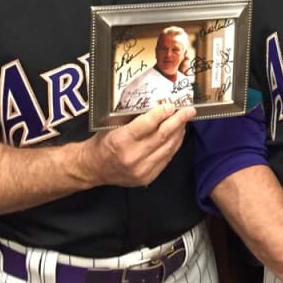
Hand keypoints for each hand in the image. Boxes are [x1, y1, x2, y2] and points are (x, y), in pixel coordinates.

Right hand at [81, 104, 195, 186]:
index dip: (162, 113)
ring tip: (185, 121)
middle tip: (189, 110)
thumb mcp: (112, 124)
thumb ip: (134, 117)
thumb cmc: (103, 142)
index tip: (172, 105)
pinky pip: (166, 159)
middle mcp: (133, 156)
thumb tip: (157, 104)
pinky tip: (177, 136)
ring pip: (168, 148)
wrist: (94, 168)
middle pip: (162, 136)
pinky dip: (174, 145)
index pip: (147, 124)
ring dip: (179, 133)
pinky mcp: (148, 178)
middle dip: (178, 121)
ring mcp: (142, 170)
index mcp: (121, 140)